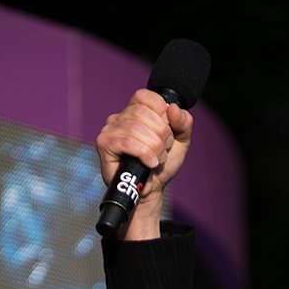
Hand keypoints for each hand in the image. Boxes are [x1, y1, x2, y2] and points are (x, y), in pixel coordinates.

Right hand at [96, 90, 194, 239]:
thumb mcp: (180, 142)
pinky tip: (149, 163)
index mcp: (136, 110)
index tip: (167, 132)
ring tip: (157, 159)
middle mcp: (120, 117)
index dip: (162, 112)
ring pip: (136, 128)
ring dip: (154, 147)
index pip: (147, 97)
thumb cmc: (161, 165)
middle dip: (161, 134)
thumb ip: (183, 123)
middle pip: (143, 113)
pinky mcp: (104, 143)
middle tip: (163, 150)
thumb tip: (173, 107)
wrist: (150, 191)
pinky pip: (127, 142)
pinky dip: (144, 153)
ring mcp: (110, 129)